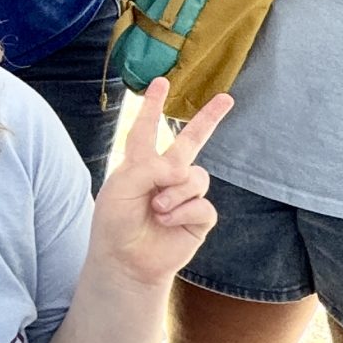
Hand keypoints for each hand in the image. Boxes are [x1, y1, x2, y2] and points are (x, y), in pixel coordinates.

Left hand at [90, 77, 230, 285]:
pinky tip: (168, 221)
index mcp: (140, 164)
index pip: (146, 128)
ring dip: (175, 193)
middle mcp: (165, 175)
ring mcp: (184, 195)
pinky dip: (184, 211)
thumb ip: (151, 168)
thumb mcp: (122, 187)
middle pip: (190, 140)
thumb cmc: (116, 223)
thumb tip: (184, 170)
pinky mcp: (198, 217)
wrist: (125, 261)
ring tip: (157, 209)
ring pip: (196, 176)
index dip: (152, 106)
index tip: (160, 82)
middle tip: (226, 98)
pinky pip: (202, 203)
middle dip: (208, 119)